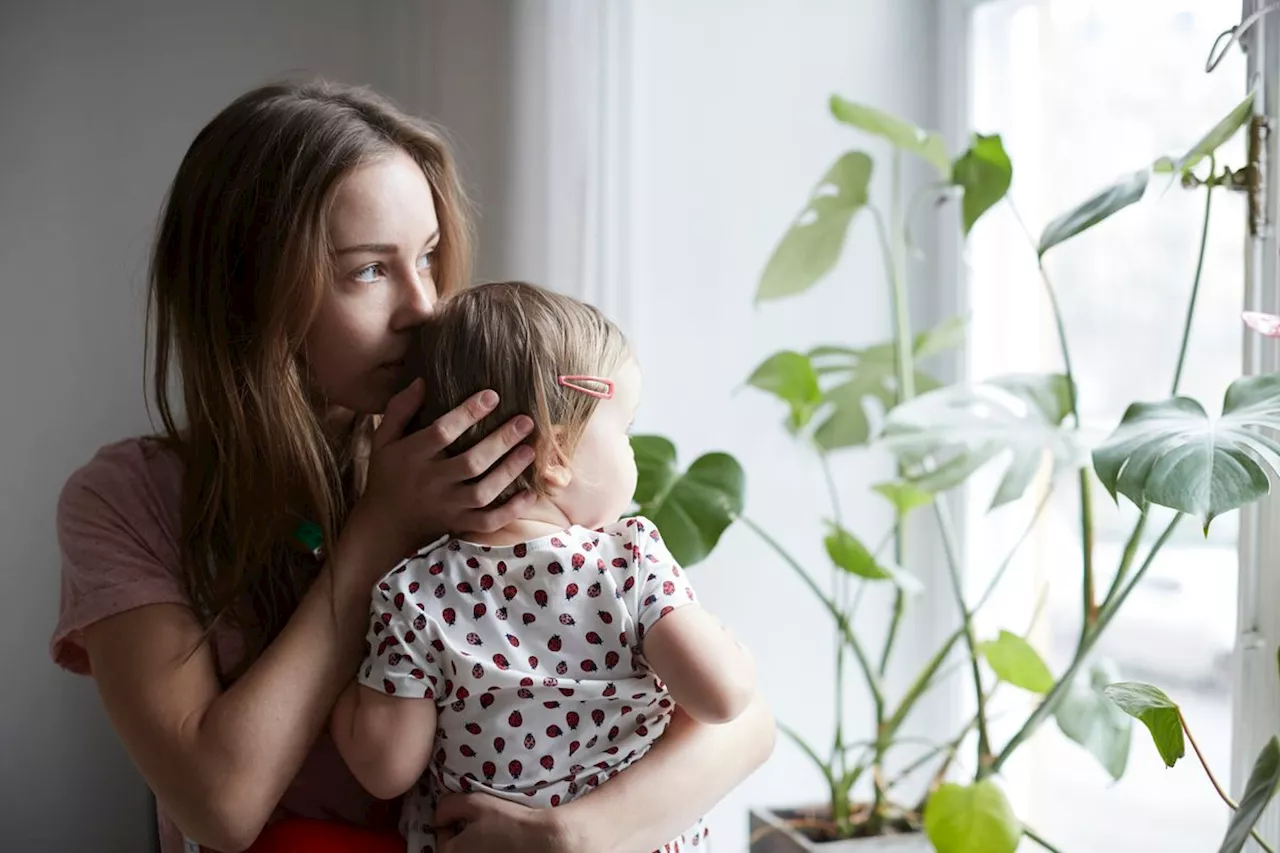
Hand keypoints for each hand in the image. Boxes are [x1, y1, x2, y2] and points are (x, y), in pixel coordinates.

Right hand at [355, 379, 537, 557]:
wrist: (384, 523)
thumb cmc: (388, 472)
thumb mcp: (384, 438)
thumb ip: (400, 409)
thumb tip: (422, 381)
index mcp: (412, 456)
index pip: (442, 432)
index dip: (468, 413)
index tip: (493, 395)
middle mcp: (431, 482)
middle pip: (470, 463)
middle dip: (500, 441)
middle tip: (525, 421)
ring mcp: (446, 506)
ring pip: (482, 492)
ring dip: (509, 472)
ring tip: (530, 450)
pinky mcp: (458, 523)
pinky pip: (487, 522)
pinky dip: (510, 511)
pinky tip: (530, 494)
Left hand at [434, 792, 579, 852]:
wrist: (538, 840)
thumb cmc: (506, 821)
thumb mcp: (474, 803)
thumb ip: (448, 806)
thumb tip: (438, 816)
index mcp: (451, 852)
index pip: (441, 833)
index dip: (453, 819)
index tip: (468, 813)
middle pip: (454, 846)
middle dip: (461, 833)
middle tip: (479, 821)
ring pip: (469, 851)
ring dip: (474, 843)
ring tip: (490, 831)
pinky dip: (487, 849)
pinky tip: (500, 842)